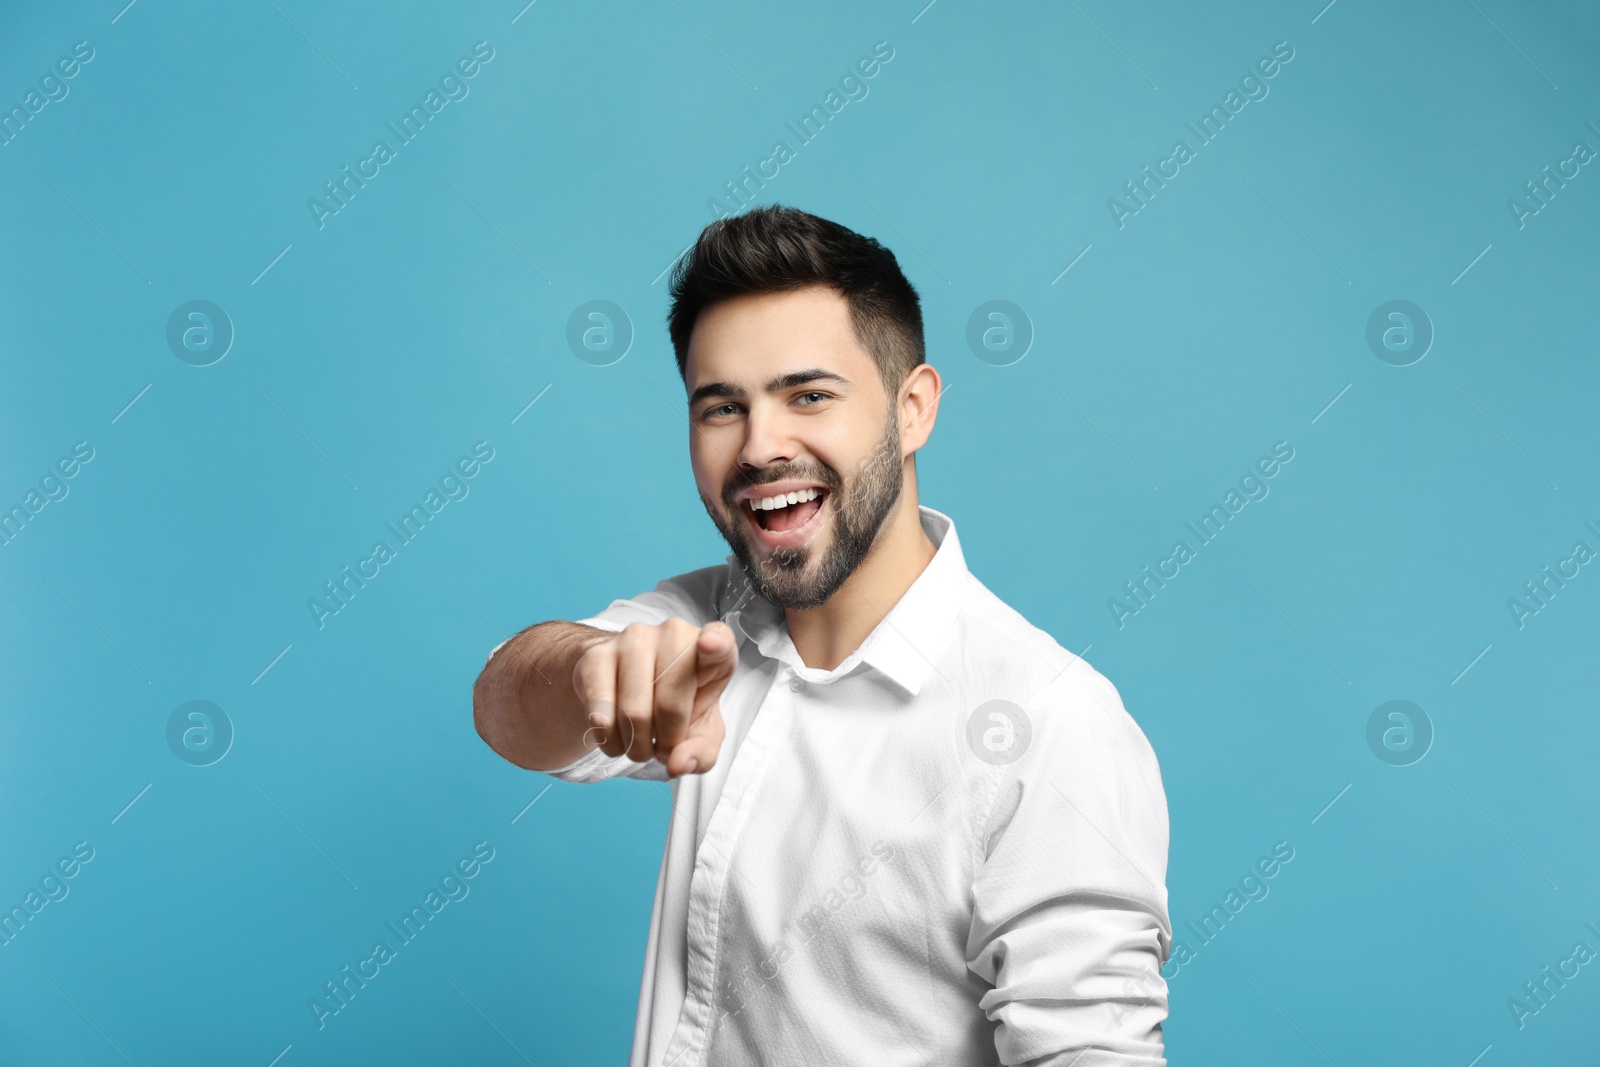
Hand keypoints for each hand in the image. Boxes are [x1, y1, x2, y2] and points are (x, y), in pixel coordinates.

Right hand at [572, 619, 735, 776]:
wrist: (623, 683)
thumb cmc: (675, 703)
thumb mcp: (700, 732)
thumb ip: (701, 752)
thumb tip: (678, 763)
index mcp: (712, 649)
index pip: (719, 641)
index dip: (715, 644)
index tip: (710, 644)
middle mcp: (673, 634)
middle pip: (670, 704)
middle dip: (666, 742)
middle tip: (662, 747)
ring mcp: (632, 639)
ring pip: (633, 712)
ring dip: (636, 746)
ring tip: (639, 742)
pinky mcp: (596, 656)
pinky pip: (600, 714)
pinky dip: (609, 740)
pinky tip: (615, 734)